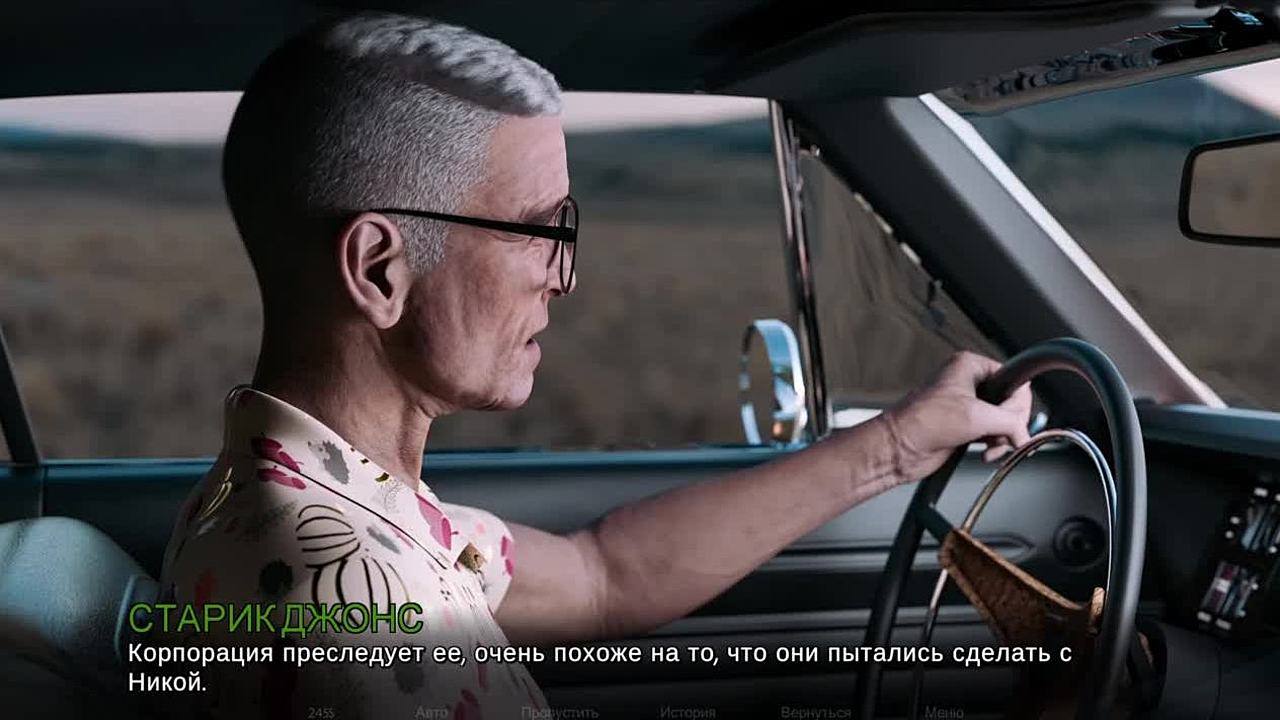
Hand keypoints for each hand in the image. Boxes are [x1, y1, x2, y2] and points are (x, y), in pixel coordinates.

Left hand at [880, 351, 1032, 482]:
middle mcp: (969, 383)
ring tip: (990, 445)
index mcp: (970, 366)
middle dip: (1009, 424)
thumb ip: (1010, 421)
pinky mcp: (965, 427)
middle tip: (999, 433)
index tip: (1011, 418)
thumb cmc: (921, 422)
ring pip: (1004, 421)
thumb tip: (1024, 433)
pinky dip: (995, 445)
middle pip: (1011, 403)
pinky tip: (987, 452)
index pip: (1014, 379)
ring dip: (1002, 438)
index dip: (1016, 402)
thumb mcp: (976, 416)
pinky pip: (994, 435)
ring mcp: (967, 406)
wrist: (898, 449)